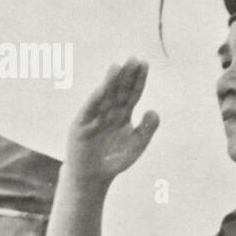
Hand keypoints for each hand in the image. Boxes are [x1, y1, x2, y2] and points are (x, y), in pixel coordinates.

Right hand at [66, 59, 160, 185]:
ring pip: (105, 96)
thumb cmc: (115, 159)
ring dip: (110, 81)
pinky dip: (96, 99)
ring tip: (117, 66)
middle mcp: (109, 112)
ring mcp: (94, 117)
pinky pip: (90, 110)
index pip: (133, 93)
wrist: (93, 176)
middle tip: (134, 59)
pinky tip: (103, 88)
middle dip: (127, 75)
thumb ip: (146, 129)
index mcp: (123, 114)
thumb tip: (154, 110)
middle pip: (120, 90)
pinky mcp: (81, 125)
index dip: (139, 79)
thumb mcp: (136, 145)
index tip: (145, 64)